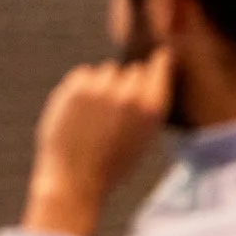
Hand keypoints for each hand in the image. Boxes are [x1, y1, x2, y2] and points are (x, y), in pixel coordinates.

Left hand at [25, 47, 172, 235]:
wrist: (75, 179)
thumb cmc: (112, 162)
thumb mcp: (143, 136)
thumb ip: (146, 104)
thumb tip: (143, 70)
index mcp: (153, 107)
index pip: (159, 66)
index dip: (157, 62)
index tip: (158, 55)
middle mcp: (130, 94)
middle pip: (132, 70)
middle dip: (126, 84)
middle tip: (113, 113)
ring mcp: (102, 89)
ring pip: (106, 71)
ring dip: (102, 85)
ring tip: (95, 117)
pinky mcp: (76, 88)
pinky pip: (83, 74)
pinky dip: (81, 87)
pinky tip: (79, 113)